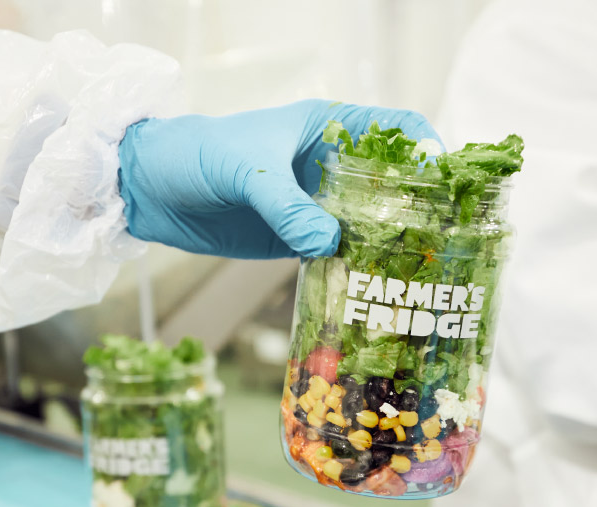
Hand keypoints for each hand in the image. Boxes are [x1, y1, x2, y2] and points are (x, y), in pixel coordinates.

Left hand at [117, 99, 440, 258]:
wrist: (152, 189)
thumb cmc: (199, 155)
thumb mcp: (246, 171)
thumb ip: (286, 206)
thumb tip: (328, 243)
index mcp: (328, 128)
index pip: (395, 128)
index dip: (426, 149)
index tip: (444, 181)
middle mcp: (331, 166)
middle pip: (393, 182)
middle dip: (418, 207)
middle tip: (440, 238)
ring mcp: (317, 205)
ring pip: (369, 223)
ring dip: (390, 245)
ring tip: (414, 272)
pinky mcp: (298, 238)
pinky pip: (338, 253)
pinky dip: (355, 268)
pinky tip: (372, 288)